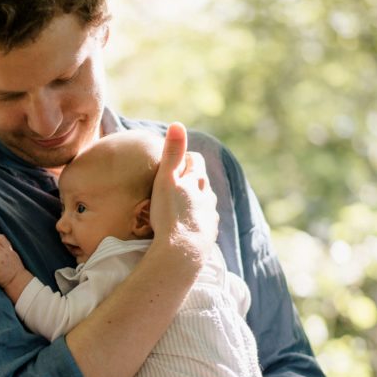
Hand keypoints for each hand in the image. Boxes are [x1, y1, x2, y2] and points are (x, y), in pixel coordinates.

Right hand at [148, 123, 218, 262]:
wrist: (182, 251)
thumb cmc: (170, 214)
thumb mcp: (166, 180)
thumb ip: (172, 153)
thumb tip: (178, 124)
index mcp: (197, 181)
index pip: (196, 161)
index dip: (186, 158)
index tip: (176, 161)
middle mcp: (208, 197)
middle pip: (202, 181)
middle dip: (192, 178)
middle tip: (177, 181)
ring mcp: (210, 217)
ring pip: (205, 202)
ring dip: (196, 200)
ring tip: (182, 204)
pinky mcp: (209, 235)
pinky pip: (205, 222)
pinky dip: (197, 220)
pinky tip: (189, 226)